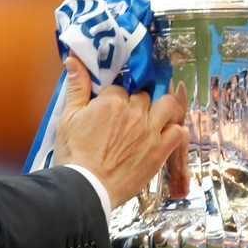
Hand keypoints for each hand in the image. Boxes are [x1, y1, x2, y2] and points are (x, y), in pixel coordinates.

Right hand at [53, 55, 188, 208]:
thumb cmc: (74, 156)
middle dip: (137, 102)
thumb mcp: (67, 118)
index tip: (111, 107)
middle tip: (129, 115)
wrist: (86, 187)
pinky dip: (176, 130)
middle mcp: (134, 112)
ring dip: (163, 108)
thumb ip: (76, 87)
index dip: (115, 97)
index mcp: (111, 102)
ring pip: (168, 105)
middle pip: (144, 95)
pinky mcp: (159, 150)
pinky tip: (166, 134)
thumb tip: (73, 60)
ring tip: (154, 117)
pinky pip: (179, 132)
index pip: (119, 87)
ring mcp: (150, 131)